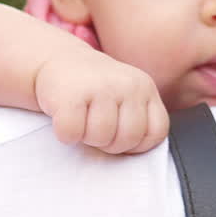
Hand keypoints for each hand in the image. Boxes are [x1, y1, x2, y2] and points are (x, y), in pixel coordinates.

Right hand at [34, 47, 168, 153]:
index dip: (137, 144)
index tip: (119, 135)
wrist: (58, 60)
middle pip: (128, 139)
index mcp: (145, 88)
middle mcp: (127, 84)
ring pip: (101, 137)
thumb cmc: (94, 88)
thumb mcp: (126, 97)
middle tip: (96, 127)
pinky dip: (65, 133)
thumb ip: (137, 120)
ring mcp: (100, 87)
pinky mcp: (72, 94)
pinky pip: (72, 133)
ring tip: (82, 120)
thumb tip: (133, 157)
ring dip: (86, 137)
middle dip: (109, 143)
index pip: (156, 132)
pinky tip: (64, 116)